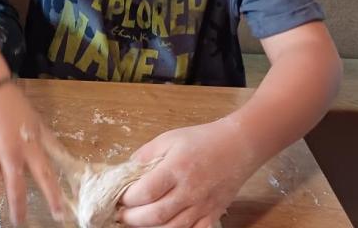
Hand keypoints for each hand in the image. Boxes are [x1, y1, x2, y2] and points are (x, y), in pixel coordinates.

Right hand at [0, 84, 63, 224]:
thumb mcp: (37, 122)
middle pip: (15, 186)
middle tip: (18, 223)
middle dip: (17, 209)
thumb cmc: (13, 103)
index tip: (59, 216)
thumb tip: (68, 162)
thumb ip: (50, 144)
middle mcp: (10, 150)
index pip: (45, 176)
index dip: (53, 197)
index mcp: (30, 144)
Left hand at [119, 118, 261, 226]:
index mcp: (176, 168)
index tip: (118, 198)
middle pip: (156, 215)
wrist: (238, 145)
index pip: (145, 192)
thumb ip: (145, 155)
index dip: (127, 199)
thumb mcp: (168, 139)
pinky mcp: (214, 214)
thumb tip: (125, 171)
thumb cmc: (202, 140)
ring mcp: (203, 205)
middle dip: (132, 218)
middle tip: (121, 214)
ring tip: (137, 221)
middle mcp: (190, 190)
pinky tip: (165, 227)